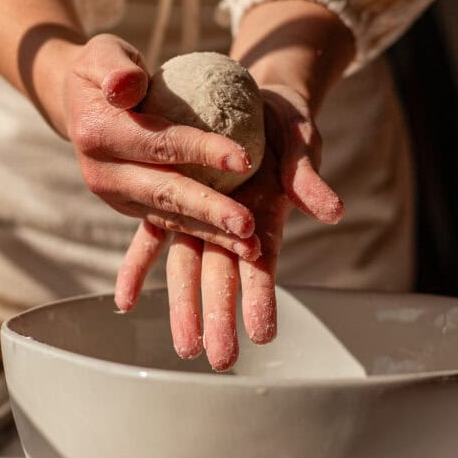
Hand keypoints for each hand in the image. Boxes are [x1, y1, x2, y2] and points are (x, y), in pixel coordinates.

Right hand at [61, 33, 261, 258]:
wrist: (77, 101)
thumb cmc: (105, 68)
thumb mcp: (104, 52)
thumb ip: (116, 67)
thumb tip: (125, 85)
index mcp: (98, 134)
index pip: (159, 144)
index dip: (203, 151)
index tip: (245, 158)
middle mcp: (103, 173)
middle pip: (165, 192)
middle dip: (209, 210)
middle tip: (248, 224)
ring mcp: (115, 195)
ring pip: (169, 216)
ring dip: (211, 235)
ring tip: (250, 248)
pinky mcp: (130, 206)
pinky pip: (170, 221)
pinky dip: (203, 234)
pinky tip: (237, 244)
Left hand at [114, 84, 342, 369]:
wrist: (253, 98)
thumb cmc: (285, 123)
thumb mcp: (301, 142)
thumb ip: (307, 178)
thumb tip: (334, 212)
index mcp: (264, 215)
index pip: (263, 261)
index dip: (262, 294)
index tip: (263, 332)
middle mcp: (232, 224)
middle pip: (224, 275)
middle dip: (221, 316)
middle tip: (218, 359)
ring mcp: (201, 214)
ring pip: (188, 265)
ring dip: (184, 305)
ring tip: (185, 349)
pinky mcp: (175, 197)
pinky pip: (151, 236)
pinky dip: (138, 265)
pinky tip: (123, 301)